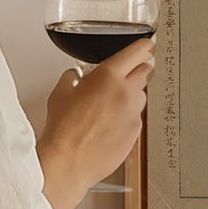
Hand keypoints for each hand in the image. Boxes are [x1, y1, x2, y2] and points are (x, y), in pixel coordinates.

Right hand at [38, 36, 154, 208]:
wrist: (69, 161)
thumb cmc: (64, 129)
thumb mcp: (60, 93)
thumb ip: (72, 78)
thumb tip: (75, 76)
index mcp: (109, 76)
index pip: (138, 52)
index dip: (144, 47)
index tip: (147, 46)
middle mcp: (127, 93)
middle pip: (144, 72)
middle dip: (137, 70)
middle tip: (125, 74)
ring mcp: (134, 114)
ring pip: (140, 97)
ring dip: (131, 96)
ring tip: (109, 106)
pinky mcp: (136, 133)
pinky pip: (136, 118)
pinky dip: (127, 117)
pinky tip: (109, 125)